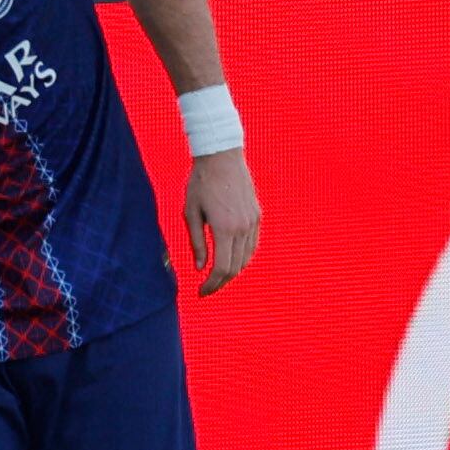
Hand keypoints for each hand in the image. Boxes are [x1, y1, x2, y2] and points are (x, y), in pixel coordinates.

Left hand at [184, 149, 260, 296]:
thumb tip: (200, 268)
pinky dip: (242, 257)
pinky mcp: (257, 215)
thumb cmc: (201, 183)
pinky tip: (230, 260)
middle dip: (220, 283)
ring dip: (232, 271)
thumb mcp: (191, 214)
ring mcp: (253, 221)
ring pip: (247, 258)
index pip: (221, 268)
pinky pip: (253, 245)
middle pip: (236, 267)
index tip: (200, 292)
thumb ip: (196, 243)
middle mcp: (243, 227)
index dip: (211, 285)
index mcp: (225, 228)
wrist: (221, 157)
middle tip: (206, 289)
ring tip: (216, 277)